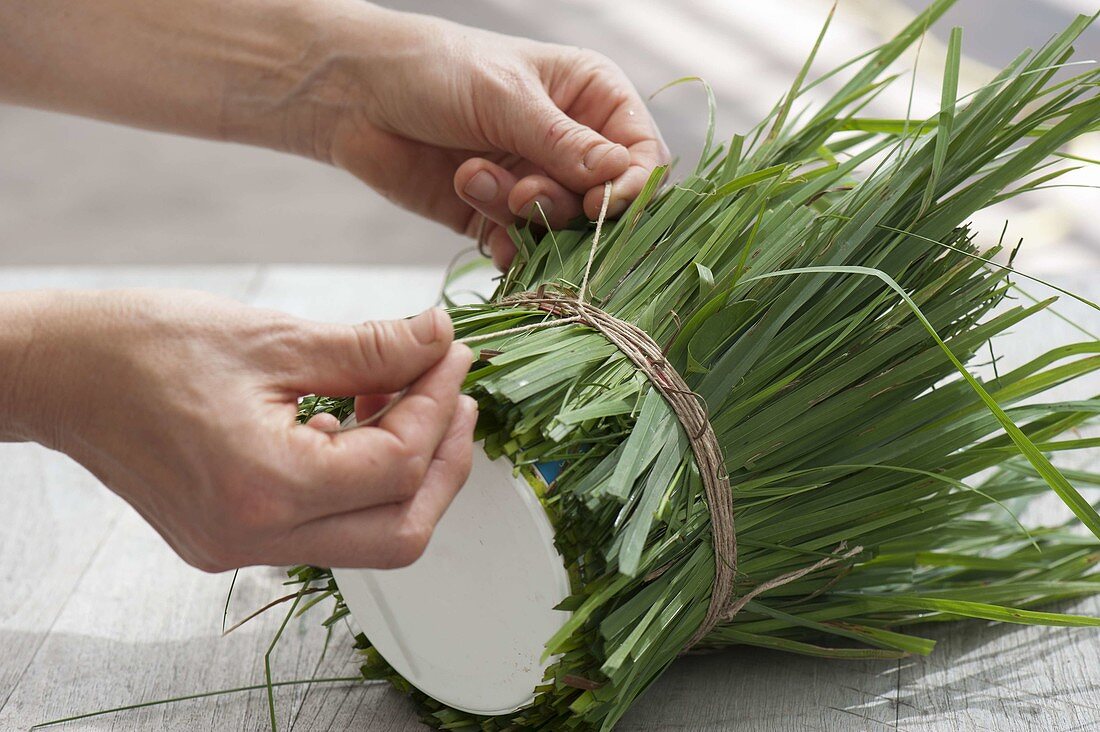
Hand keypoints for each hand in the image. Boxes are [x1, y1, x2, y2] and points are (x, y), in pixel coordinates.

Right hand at [2, 290, 474, 570]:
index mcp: (266, 488)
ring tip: (412, 400)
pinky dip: (359, 481)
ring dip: (407, 474)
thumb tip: (441, 339)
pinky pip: (325, 527)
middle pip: (400, 534)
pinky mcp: (231, 540)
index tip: (452, 355)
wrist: (61, 374)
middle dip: (444, 464)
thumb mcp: (275, 337)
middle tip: (457, 398)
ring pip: (368, 538)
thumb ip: (373, 347)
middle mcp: (256, 539)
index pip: (397, 464)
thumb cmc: (147, 345)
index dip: (439, 404)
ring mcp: (241, 549)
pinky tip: (357, 422)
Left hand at [318, 5, 669, 269]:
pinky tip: (485, 233)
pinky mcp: (498, 215)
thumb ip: (563, 144)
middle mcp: (571, 142)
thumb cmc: (434, 70)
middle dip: (564, 205)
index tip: (598, 206)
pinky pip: (524, 249)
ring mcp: (535, 181)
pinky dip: (508, 249)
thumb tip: (619, 179)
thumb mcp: (504, 99)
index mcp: (592, 96)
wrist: (354, 95)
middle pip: (605, 202)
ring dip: (521, 217)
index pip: (642, 154)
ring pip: (562, 229)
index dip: (630, 188)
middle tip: (522, 194)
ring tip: (472, 178)